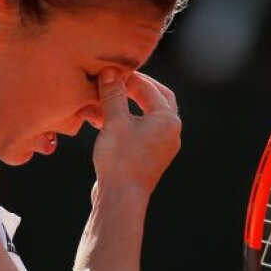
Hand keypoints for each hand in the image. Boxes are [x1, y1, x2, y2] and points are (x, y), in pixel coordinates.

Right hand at [92, 70, 180, 194]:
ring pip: (144, 115)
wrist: (121, 198)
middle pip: (155, 99)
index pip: (150, 88)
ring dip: (124, 105)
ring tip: (103, 98)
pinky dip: (122, 121)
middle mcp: (170, 132)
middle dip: (134, 88)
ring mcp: (160, 146)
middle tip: (116, 79)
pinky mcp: (147, 156)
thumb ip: (113, 95)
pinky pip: (137, 131)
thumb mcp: (115, 122)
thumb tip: (110, 72)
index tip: (109, 71)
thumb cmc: (120, 159)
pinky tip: (101, 119)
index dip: (128, 77)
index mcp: (168, 120)